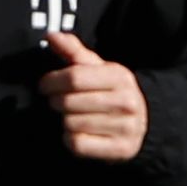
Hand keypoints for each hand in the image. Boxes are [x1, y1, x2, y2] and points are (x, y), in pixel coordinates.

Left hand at [38, 30, 148, 162]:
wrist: (142, 124)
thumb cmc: (111, 92)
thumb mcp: (98, 69)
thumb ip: (73, 52)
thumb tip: (51, 36)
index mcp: (120, 77)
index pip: (74, 77)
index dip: (52, 81)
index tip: (44, 85)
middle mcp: (126, 102)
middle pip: (69, 102)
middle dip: (55, 102)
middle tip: (57, 102)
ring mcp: (125, 127)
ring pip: (71, 124)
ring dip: (64, 121)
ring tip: (71, 117)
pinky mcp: (120, 149)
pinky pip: (78, 144)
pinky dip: (70, 140)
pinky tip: (76, 133)